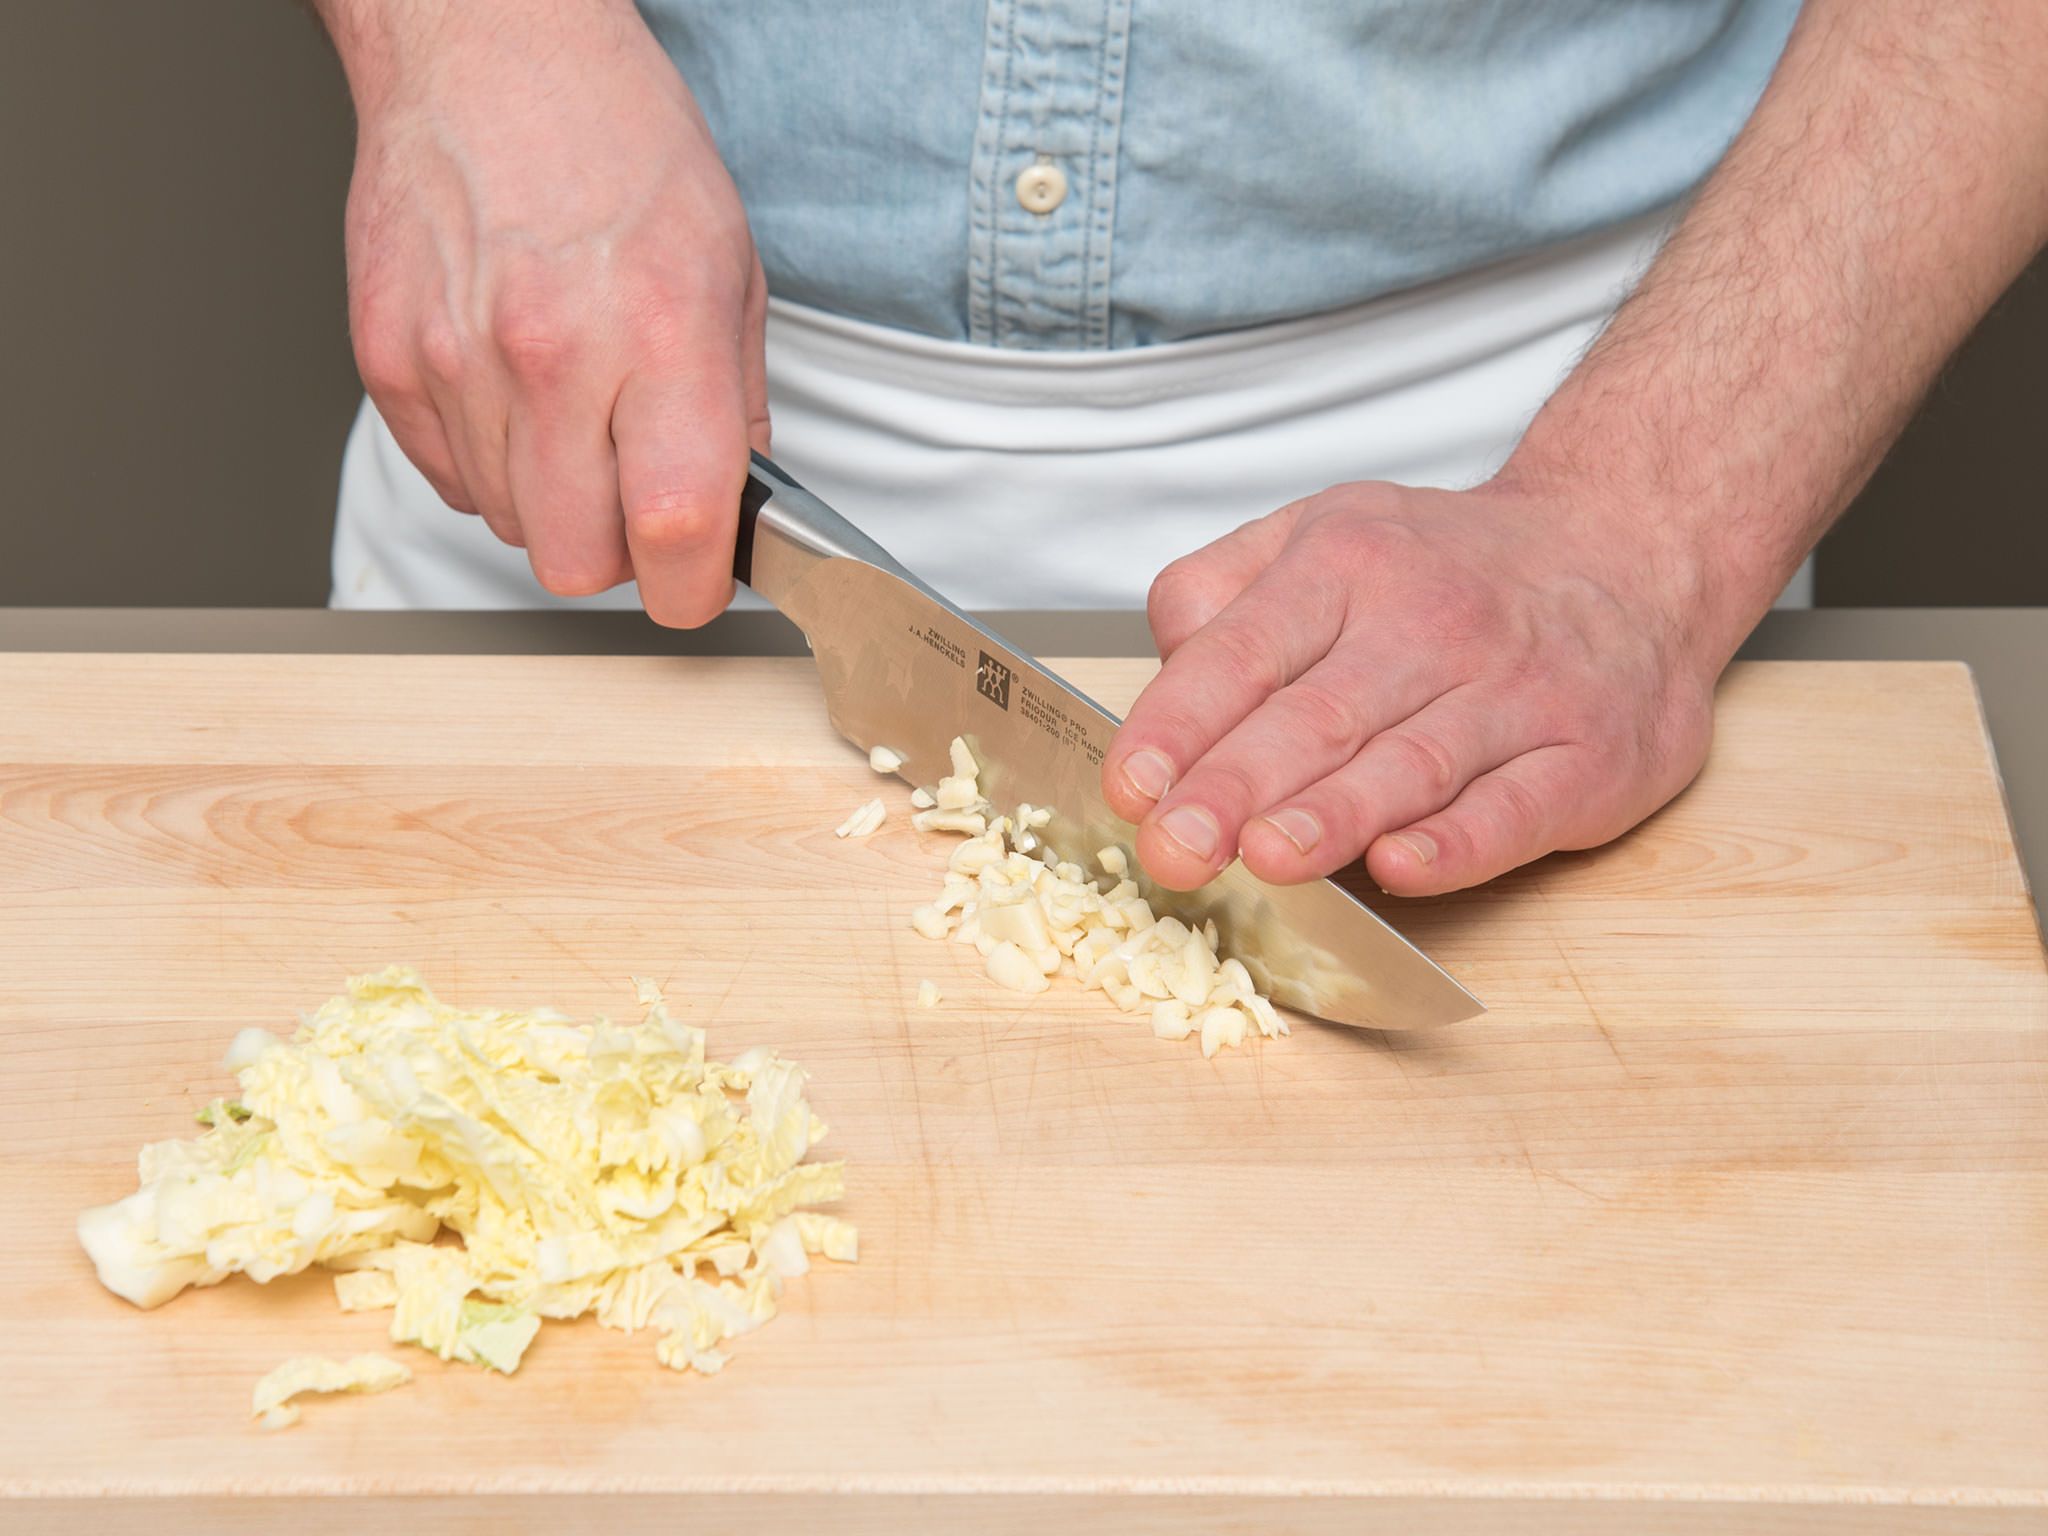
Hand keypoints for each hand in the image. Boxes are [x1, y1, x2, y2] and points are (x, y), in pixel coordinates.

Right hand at [328, 0, 766, 624]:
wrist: (489, 52)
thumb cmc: (616, 142)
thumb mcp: (728, 267)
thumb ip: (734, 408)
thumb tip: (735, 511)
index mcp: (658, 330)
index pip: (674, 529)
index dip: (692, 587)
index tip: (696, 583)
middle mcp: (552, 352)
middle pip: (573, 559)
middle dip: (613, 552)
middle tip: (632, 495)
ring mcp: (458, 359)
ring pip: (507, 526)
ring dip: (548, 500)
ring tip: (570, 410)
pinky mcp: (388, 359)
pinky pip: (447, 480)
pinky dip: (487, 462)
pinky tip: (513, 390)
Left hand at [1101, 478, 1721, 895]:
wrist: (1632, 543)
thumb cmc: (1449, 566)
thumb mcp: (1323, 533)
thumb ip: (1223, 592)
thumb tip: (1163, 670)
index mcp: (1345, 567)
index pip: (1244, 651)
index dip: (1180, 724)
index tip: (1130, 787)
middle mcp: (1429, 623)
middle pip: (1318, 715)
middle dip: (1236, 788)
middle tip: (1174, 850)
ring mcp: (1517, 691)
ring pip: (1412, 762)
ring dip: (1336, 816)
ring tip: (1269, 858)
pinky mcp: (1589, 756)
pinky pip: (1516, 806)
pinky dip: (1460, 840)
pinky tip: (1404, 867)